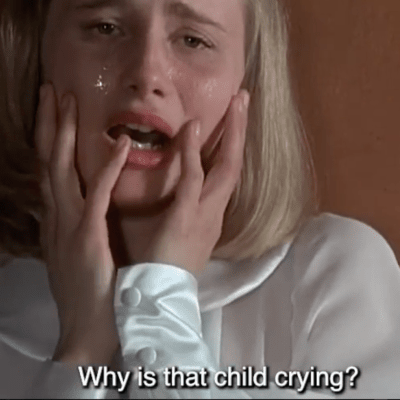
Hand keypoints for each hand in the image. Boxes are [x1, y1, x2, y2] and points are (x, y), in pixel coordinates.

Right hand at [35, 82, 131, 365]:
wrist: (85, 329)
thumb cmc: (86, 293)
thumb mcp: (74, 251)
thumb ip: (72, 224)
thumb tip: (74, 205)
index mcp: (56, 219)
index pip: (47, 168)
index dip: (47, 135)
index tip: (50, 105)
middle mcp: (56, 217)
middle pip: (46, 159)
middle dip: (48, 122)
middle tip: (51, 88)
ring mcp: (68, 226)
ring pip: (61, 169)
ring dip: (66, 133)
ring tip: (71, 100)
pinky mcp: (87, 238)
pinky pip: (96, 196)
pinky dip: (108, 168)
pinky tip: (121, 143)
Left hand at [142, 90, 249, 275]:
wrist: (155, 301)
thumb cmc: (157, 270)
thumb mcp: (171, 233)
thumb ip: (175, 209)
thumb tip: (170, 190)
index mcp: (207, 216)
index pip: (224, 173)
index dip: (231, 143)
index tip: (235, 115)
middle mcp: (212, 213)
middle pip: (235, 164)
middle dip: (241, 131)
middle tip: (244, 98)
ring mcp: (203, 215)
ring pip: (225, 167)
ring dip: (231, 133)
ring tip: (235, 103)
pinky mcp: (186, 219)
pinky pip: (193, 181)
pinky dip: (192, 154)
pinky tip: (191, 129)